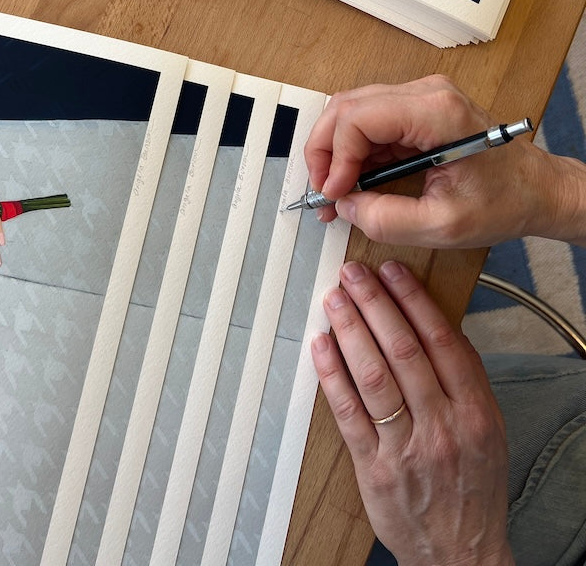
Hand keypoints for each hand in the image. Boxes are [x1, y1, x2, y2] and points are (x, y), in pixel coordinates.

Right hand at [303, 74, 563, 247]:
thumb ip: (387, 219)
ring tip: (335, 190)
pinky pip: (370, 121)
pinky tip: (352, 180)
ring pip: (353, 111)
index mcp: (437, 112)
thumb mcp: (444, 224)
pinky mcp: (418, 109)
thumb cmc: (506, 200)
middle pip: (347, 106)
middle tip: (323, 190)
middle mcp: (427, 93)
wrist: (538, 189)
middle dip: (324, 150)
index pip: (358, 117)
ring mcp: (421, 97)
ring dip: (335, 150)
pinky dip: (353, 151)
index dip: (334, 157)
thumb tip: (344, 206)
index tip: (333, 193)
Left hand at [312, 261, 513, 565]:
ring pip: (373, 375)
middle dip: (375, 304)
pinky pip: (348, 413)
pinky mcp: (374, 469)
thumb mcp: (489, 429)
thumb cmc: (472, 487)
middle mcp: (443, 426)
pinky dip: (332, 375)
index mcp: (475, 411)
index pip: (441, 340)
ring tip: (335, 300)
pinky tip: (321, 346)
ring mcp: (407, 448)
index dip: (412, 300)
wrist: (463, 554)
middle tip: (354, 274)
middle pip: (404, 350)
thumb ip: (465, 378)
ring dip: (350, 330)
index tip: (392, 272)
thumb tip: (434, 323)